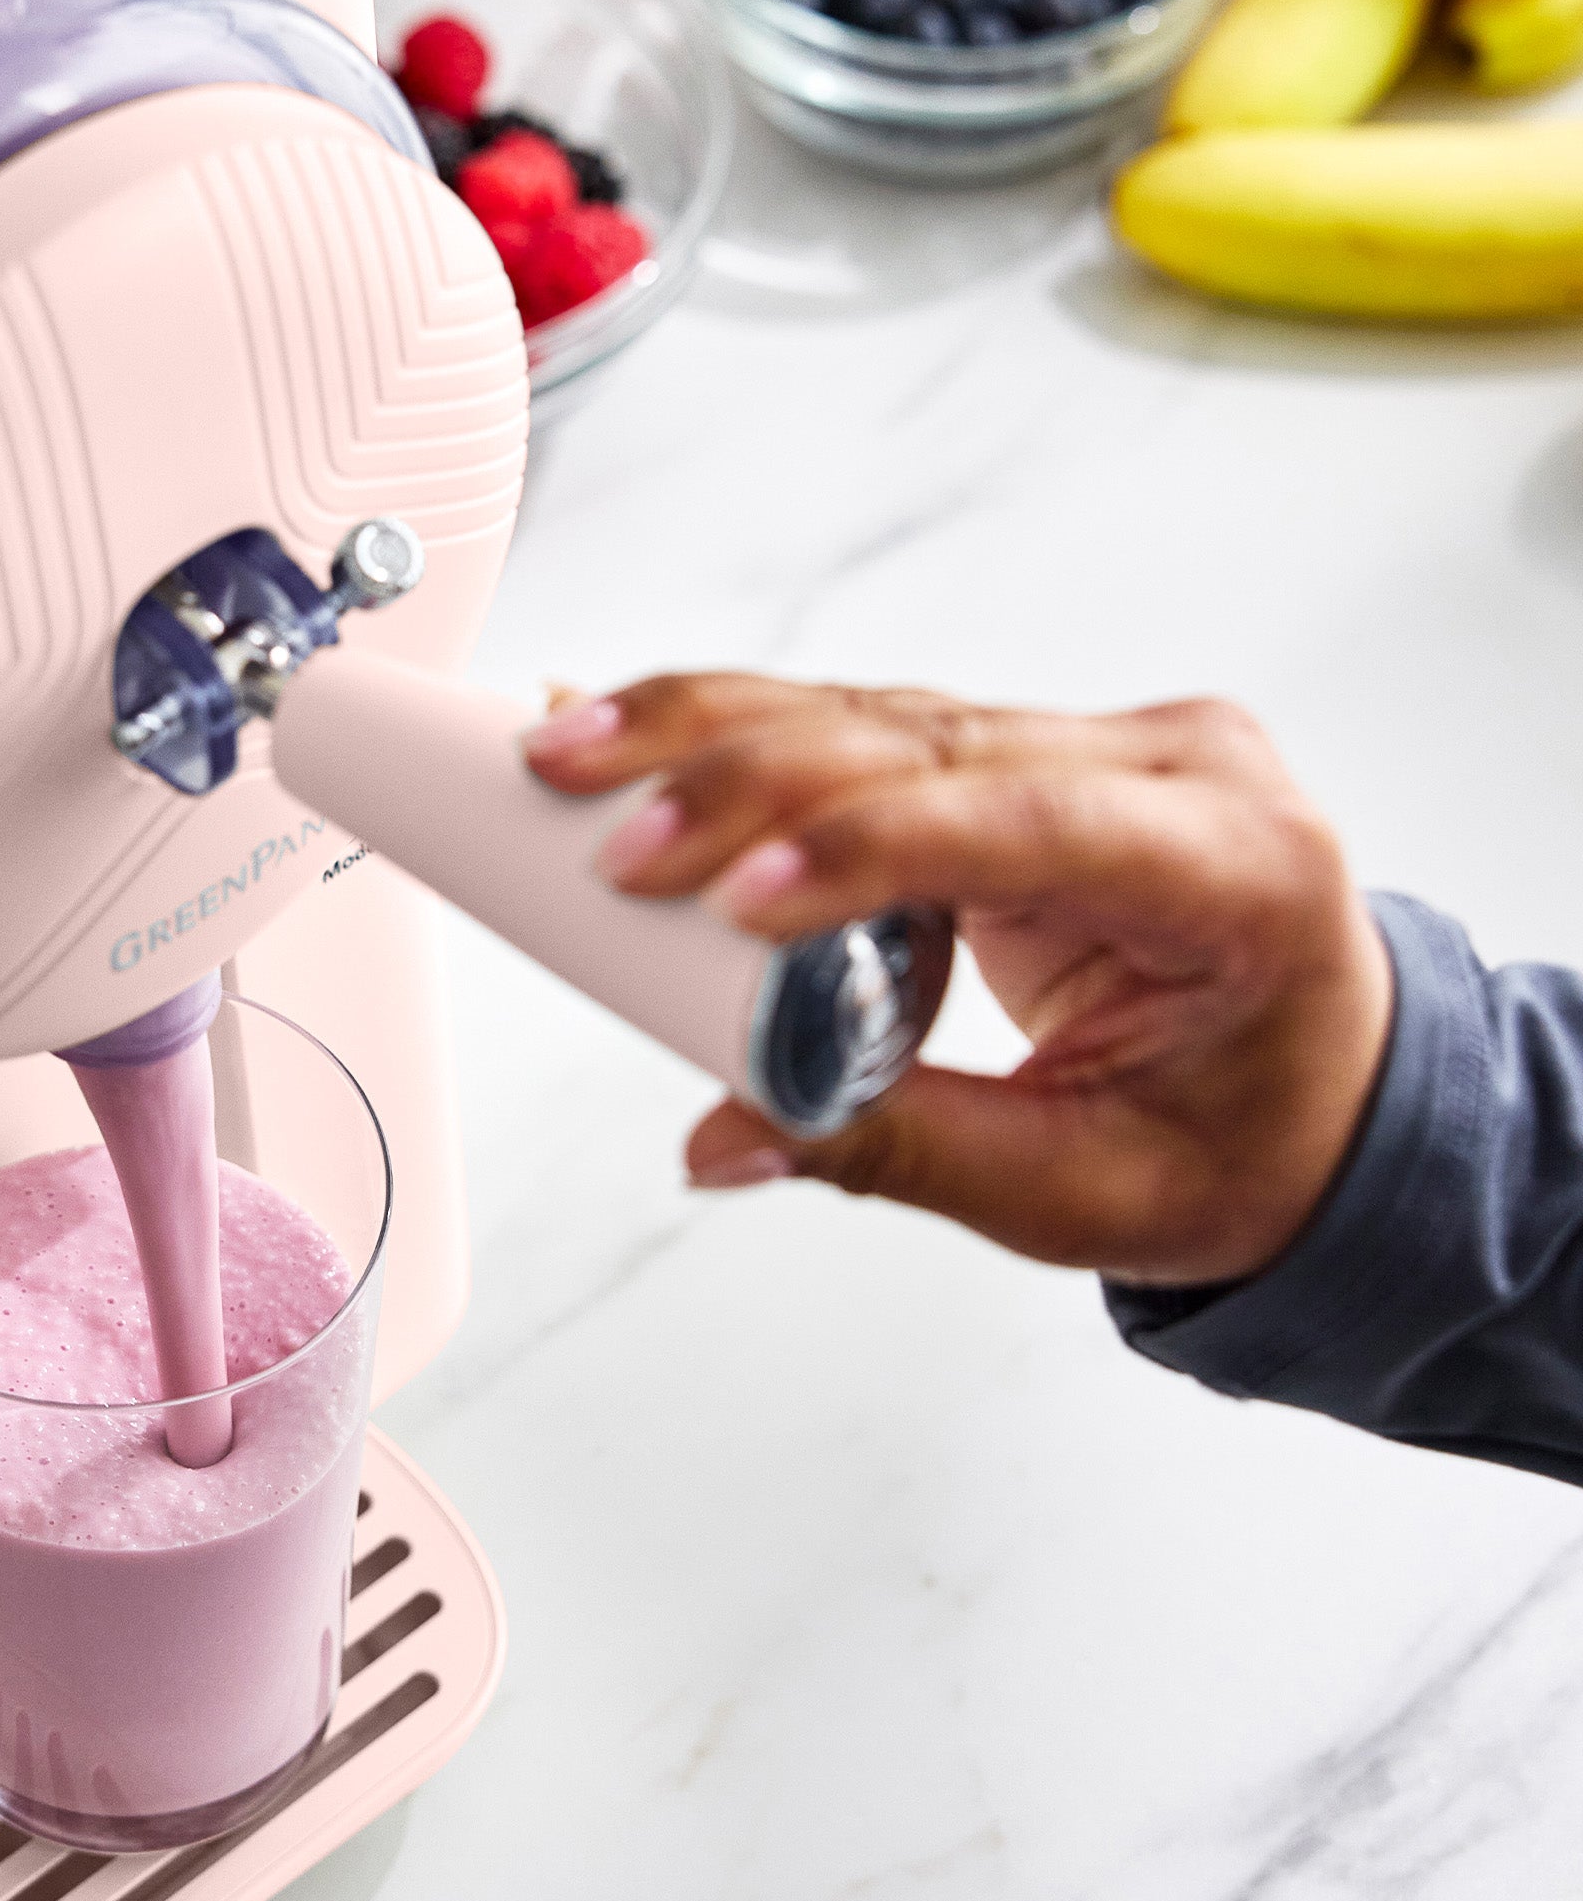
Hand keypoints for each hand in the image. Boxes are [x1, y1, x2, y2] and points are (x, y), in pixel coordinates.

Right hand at [523, 676, 1393, 1286]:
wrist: (1325, 1091)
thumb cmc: (1241, 1144)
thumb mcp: (1086, 1188)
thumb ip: (901, 1152)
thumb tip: (722, 1138)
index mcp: (1234, 866)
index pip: (1027, 822)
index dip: (868, 848)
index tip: (729, 897)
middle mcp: (1168, 767)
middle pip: (924, 741)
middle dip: (745, 780)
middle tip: (603, 828)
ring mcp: (1092, 743)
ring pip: (874, 712)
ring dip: (712, 735)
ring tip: (574, 754)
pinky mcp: (1018, 750)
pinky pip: (865, 730)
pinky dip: (742, 741)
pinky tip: (640, 739)